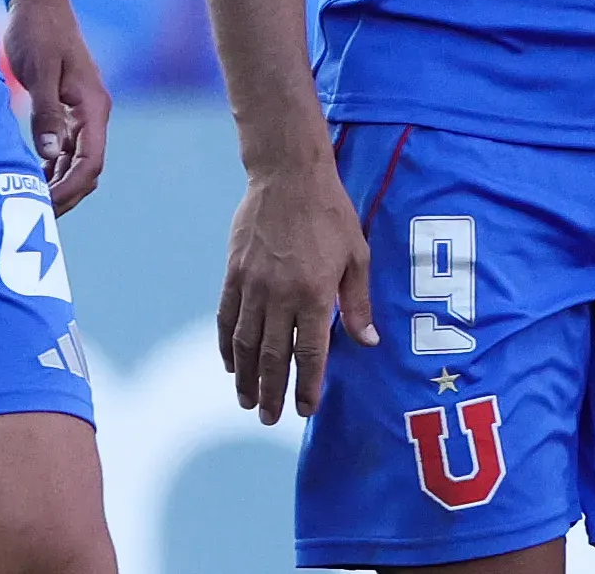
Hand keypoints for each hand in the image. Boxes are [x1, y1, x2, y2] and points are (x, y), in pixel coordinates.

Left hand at [5, 0, 110, 212]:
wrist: (38, 1)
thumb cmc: (37, 32)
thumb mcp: (40, 71)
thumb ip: (46, 112)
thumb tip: (51, 153)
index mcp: (93, 105)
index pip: (91, 161)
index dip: (70, 188)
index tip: (44, 207)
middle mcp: (94, 113)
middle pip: (88, 168)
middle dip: (66, 195)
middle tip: (35, 215)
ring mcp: (83, 112)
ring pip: (79, 162)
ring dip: (60, 184)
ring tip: (31, 203)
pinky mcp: (69, 108)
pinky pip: (68, 149)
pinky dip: (54, 168)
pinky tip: (33, 178)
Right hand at [216, 150, 377, 423]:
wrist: (288, 175)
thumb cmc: (330, 214)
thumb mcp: (357, 256)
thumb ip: (358, 303)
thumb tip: (368, 343)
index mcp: (314, 294)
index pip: (309, 354)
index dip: (307, 386)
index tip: (305, 410)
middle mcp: (280, 295)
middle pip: (272, 357)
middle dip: (271, 392)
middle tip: (270, 418)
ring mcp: (252, 285)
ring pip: (244, 343)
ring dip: (245, 377)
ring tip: (246, 401)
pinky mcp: (234, 273)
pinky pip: (226, 317)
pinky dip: (226, 345)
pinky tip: (229, 364)